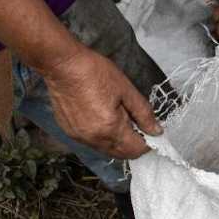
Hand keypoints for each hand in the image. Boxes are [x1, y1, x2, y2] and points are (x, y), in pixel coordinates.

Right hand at [40, 46, 162, 158]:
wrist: (63, 65)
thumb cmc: (96, 73)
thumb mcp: (126, 90)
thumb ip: (143, 113)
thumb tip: (156, 131)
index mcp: (109, 128)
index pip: (135, 150)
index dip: (148, 143)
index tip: (153, 131)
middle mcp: (93, 139)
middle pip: (120, 154)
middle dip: (134, 144)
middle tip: (139, 124)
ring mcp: (79, 137)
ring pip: (106, 149)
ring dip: (118, 141)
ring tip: (123, 118)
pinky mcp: (70, 131)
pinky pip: (92, 142)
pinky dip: (104, 136)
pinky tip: (105, 117)